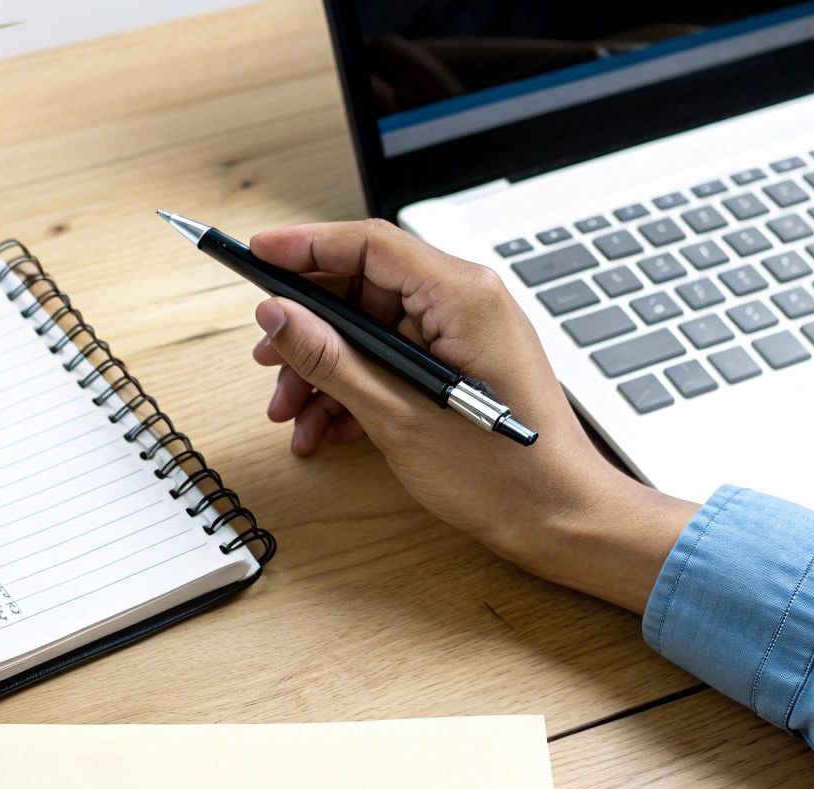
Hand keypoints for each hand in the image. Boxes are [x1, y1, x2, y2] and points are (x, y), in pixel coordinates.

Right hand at [249, 219, 696, 611]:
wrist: (558, 519)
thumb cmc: (503, 473)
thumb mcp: (396, 416)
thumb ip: (331, 360)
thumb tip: (278, 317)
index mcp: (462, 296)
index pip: (369, 245)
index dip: (304, 247)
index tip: (254, 255)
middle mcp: (465, 302)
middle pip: (362, 288)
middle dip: (308, 330)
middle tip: (267, 361)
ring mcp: (463, 334)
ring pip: (369, 330)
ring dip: (323, 370)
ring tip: (293, 413)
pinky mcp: (458, 365)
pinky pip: (390, 359)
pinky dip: (353, 389)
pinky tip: (325, 428)